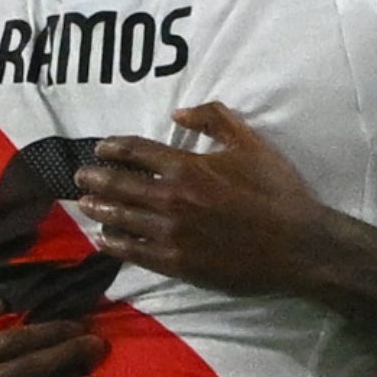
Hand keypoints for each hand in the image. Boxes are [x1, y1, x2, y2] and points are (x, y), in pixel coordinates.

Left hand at [73, 102, 328, 296]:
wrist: (297, 245)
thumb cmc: (276, 191)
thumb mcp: (250, 143)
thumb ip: (214, 119)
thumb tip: (177, 112)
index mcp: (186, 166)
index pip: (136, 152)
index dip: (112, 148)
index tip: (100, 148)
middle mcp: (170, 199)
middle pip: (119, 185)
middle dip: (95, 178)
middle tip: (80, 176)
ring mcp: (170, 234)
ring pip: (121, 219)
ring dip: (99, 209)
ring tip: (84, 204)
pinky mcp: (177, 263)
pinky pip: (135, 252)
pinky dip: (115, 243)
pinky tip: (104, 239)